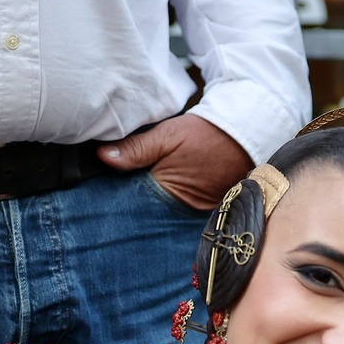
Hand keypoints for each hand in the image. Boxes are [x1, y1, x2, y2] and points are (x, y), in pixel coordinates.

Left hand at [98, 114, 252, 211]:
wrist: (244, 133)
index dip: (117, 193)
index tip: (99, 186)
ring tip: (129, 189)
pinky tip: (158, 188)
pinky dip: (168, 197)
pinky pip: (179, 205)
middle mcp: (184, 210)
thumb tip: (102, 156)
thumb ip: (136, 148)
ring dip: (149, 199)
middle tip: (106, 192)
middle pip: (149, 209)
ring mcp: (197, 211)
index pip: (134, 201)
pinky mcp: (205, 206)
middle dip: (131, 199)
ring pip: (163, 208)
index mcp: (171, 194)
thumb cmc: (206, 133)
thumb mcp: (167, 136)